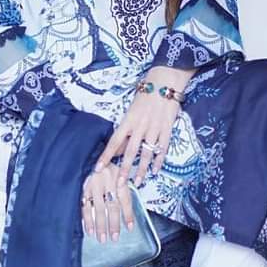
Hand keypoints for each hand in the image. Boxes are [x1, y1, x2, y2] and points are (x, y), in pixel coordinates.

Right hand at [81, 161, 134, 242]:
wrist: (86, 153)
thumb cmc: (105, 166)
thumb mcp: (117, 172)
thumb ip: (122, 190)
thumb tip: (128, 215)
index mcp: (118, 176)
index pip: (125, 198)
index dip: (128, 214)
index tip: (130, 228)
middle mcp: (106, 180)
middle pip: (112, 205)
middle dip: (113, 224)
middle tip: (115, 238)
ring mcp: (93, 184)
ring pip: (98, 208)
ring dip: (100, 225)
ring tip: (102, 238)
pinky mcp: (81, 187)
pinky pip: (85, 206)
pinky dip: (87, 219)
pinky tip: (90, 230)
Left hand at [92, 66, 193, 188]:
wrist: (164, 81)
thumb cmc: (146, 94)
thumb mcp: (131, 110)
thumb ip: (126, 129)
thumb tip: (119, 148)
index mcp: (128, 120)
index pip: (114, 142)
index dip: (106, 156)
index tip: (98, 169)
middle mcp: (140, 126)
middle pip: (130, 152)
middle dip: (124, 169)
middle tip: (119, 184)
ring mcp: (154, 129)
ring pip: (147, 153)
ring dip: (142, 169)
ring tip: (138, 181)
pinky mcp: (167, 129)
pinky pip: (162, 148)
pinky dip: (159, 161)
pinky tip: (156, 170)